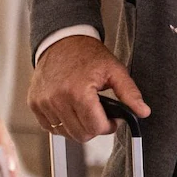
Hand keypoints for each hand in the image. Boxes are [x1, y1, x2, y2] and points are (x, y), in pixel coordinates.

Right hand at [29, 35, 148, 143]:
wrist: (61, 41)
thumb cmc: (87, 54)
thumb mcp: (114, 70)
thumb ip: (130, 93)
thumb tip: (143, 112)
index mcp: (78, 91)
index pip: (96, 127)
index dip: (109, 126)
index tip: (112, 119)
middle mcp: (57, 99)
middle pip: (80, 134)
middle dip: (95, 128)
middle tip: (100, 115)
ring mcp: (43, 102)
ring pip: (65, 133)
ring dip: (78, 126)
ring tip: (85, 109)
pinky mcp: (34, 104)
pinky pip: (50, 127)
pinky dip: (62, 123)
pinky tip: (70, 110)